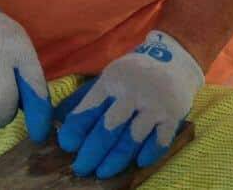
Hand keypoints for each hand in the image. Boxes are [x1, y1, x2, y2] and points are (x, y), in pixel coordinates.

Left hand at [56, 30, 203, 178]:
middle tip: (81, 168)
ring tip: (103, 172)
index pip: (88, 110)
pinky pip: (160, 140)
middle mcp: (134, 91)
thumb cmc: (134, 73)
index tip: (68, 146)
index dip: (74, 131)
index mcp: (112, 80)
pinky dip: (149, 153)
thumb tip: (57, 119)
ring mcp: (156, 104)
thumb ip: (85, 97)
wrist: (176, 59)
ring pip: (132, 139)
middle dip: (91, 152)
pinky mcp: (174, 114)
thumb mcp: (109, 76)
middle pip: (108, 129)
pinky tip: (138, 163)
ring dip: (115, 160)